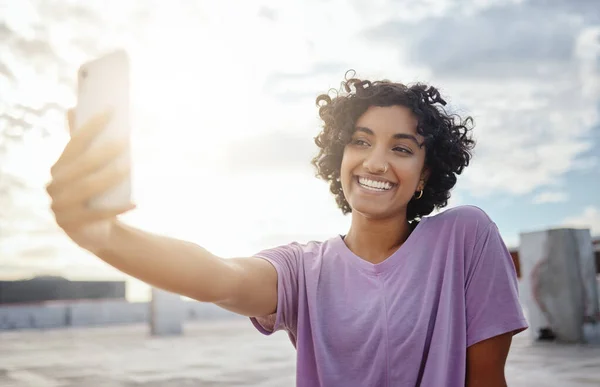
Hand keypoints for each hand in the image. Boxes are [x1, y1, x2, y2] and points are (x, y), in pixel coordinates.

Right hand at [46, 109, 134, 252]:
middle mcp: (54, 185)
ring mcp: (59, 206)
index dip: (91, 126)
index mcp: (58, 168)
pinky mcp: (71, 226)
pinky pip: (97, 215)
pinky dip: (117, 209)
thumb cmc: (95, 194)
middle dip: (104, 151)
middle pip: (82, 165)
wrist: (96, 231)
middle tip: (125, 141)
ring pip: (87, 188)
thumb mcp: (90, 170)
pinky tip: (134, 203)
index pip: (75, 143)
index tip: (111, 110)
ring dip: (109, 176)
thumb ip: (82, 144)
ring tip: (130, 167)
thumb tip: (73, 108)